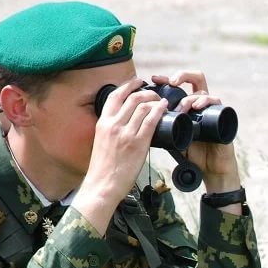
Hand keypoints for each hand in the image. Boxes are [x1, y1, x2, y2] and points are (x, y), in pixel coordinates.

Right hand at [75, 79, 165, 231]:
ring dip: (154, 100)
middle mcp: (113, 124)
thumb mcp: (102, 142)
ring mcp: (126, 133)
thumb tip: (125, 124)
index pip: (115, 96)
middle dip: (146, 91)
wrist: (102, 185)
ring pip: (143, 107)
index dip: (128, 85)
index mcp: (103, 123)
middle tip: (154, 92)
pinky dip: (159, 111)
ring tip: (161, 101)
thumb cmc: (103, 168)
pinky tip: (164, 107)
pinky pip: (151, 121)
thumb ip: (112, 130)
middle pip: (132, 98)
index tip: (138, 82)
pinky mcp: (138, 143)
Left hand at [150, 71, 240, 193]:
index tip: (154, 79)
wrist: (210, 168)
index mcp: (188, 106)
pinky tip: (196, 106)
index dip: (166, 80)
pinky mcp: (223, 116)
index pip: (179, 86)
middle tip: (171, 83)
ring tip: (181, 108)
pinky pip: (216, 101)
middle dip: (182, 76)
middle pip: (195, 78)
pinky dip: (206, 100)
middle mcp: (201, 105)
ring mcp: (212, 109)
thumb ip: (162, 128)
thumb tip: (140, 122)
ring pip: (202, 91)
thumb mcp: (173, 138)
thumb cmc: (193, 154)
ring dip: (189, 97)